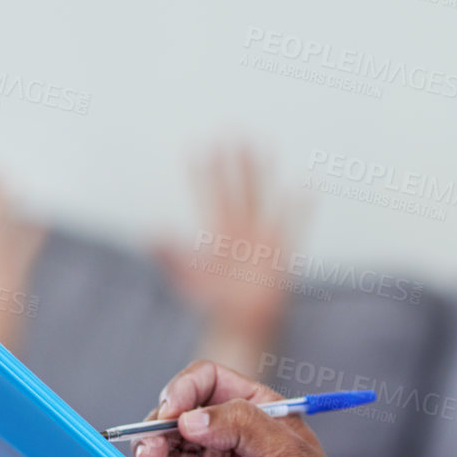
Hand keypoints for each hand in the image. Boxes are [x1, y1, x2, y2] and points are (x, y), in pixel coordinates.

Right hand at [133, 360, 359, 456]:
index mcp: (251, 406)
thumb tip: (190, 419)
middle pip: (173, 417)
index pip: (205, 380)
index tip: (172, 414)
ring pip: (164, 455)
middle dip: (156, 436)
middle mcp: (224, 430)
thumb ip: (243, 425)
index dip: (182, 390)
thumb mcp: (286, 454)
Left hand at [153, 144, 310, 348]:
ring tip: (263, 145)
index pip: (209, 195)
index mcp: (218, 235)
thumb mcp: (189, 279)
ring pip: (262, 198)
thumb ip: (171, 256)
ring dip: (262, 173)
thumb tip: (151, 232)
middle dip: (235, 161)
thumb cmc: (216, 305)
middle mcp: (240, 231)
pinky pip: (292, 226)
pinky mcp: (281, 253)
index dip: (203, 173)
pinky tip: (305, 185)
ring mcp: (261, 239)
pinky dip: (299, 208)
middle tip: (232, 130)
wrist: (243, 326)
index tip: (197, 146)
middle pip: (237, 188)